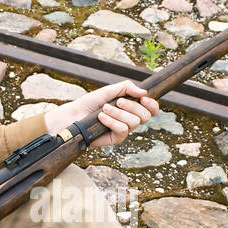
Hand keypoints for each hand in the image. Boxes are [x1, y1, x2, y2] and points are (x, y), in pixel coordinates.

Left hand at [43, 80, 158, 148]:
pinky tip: (101, 118)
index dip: (152, 105)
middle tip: (118, 102)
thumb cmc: (90, 103)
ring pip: (134, 122)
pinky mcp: (116, 139)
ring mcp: (124, 130)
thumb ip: (127, 87)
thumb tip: (144, 92)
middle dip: (132, 107)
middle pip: (145, 116)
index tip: (144, 99)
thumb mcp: (109, 90)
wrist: (75, 115)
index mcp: (131, 108)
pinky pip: (123, 130)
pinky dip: (112, 121)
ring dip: (118, 113)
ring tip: (104, 109)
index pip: (151, 110)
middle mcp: (130, 120)